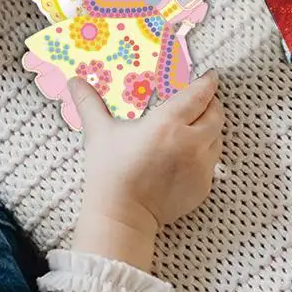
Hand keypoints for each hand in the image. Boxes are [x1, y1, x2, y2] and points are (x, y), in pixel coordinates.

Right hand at [70, 72, 222, 270]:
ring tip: (197, 124)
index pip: (199, 95)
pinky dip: (206, 153)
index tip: (210, 76)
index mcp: (168, 123)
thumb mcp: (99, 132)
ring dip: (211, 127)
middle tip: (203, 99)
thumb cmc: (110, 172)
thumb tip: (74, 82)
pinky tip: (189, 154)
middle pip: (216, 114)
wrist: (122, 215)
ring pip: (217, 137)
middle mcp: (190, 142)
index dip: (208, 82)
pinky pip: (212, 162)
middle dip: (212, 103)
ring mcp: (200, 166)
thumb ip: (89, 103)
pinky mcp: (203, 185)